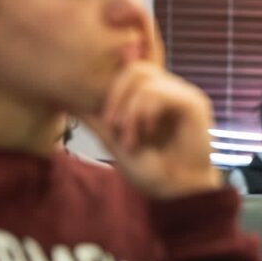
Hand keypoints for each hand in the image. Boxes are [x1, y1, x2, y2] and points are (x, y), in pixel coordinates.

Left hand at [80, 64, 219, 199]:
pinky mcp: (194, 103)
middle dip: (115, 95)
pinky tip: (148, 133)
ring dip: (129, 110)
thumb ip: (97, 120)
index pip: (128, 73)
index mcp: (154, 98)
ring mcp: (182, 96)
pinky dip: (145, 112)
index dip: (111, 88)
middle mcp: (170, 92)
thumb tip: (67, 100)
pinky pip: (159, 92)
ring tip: (129, 138)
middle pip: (134, 69)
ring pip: (144, 78)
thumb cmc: (151, 171)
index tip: (104, 121)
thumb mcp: (114, 142)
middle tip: (110, 124)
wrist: (177, 192)